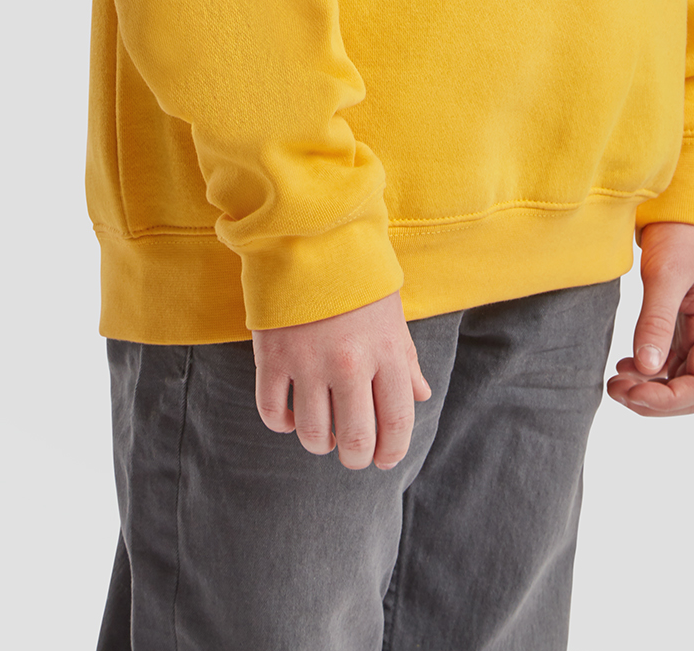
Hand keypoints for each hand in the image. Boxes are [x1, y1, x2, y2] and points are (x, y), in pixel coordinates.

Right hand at [252, 290, 432, 471]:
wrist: (310, 234)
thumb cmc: (356, 276)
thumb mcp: (391, 314)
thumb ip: (406, 360)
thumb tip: (421, 396)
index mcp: (386, 352)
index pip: (397, 422)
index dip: (392, 451)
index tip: (385, 459)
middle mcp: (350, 363)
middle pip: (356, 439)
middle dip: (357, 458)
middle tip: (353, 455)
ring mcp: (309, 362)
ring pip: (314, 434)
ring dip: (320, 443)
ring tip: (324, 435)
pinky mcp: (272, 357)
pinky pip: (273, 413)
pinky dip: (282, 424)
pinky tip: (292, 417)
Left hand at [606, 221, 693, 416]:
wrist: (684, 202)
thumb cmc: (681, 232)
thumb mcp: (666, 273)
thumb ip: (657, 320)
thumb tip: (648, 367)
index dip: (670, 399)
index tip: (634, 392)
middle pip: (692, 390)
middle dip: (656, 400)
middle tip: (617, 389)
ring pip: (680, 379)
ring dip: (650, 388)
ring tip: (616, 382)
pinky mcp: (682, 321)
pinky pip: (670, 360)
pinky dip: (649, 370)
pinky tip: (625, 366)